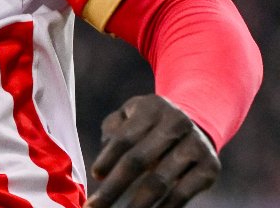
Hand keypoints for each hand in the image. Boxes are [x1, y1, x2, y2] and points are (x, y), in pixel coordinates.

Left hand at [86, 94, 218, 207]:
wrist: (197, 124)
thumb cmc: (150, 125)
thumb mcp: (130, 116)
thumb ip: (113, 131)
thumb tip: (102, 169)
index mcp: (152, 108)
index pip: (124, 137)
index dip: (107, 159)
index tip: (95, 176)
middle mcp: (177, 123)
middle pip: (138, 160)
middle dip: (114, 186)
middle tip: (95, 206)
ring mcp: (197, 145)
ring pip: (159, 181)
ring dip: (137, 203)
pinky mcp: (211, 167)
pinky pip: (182, 194)